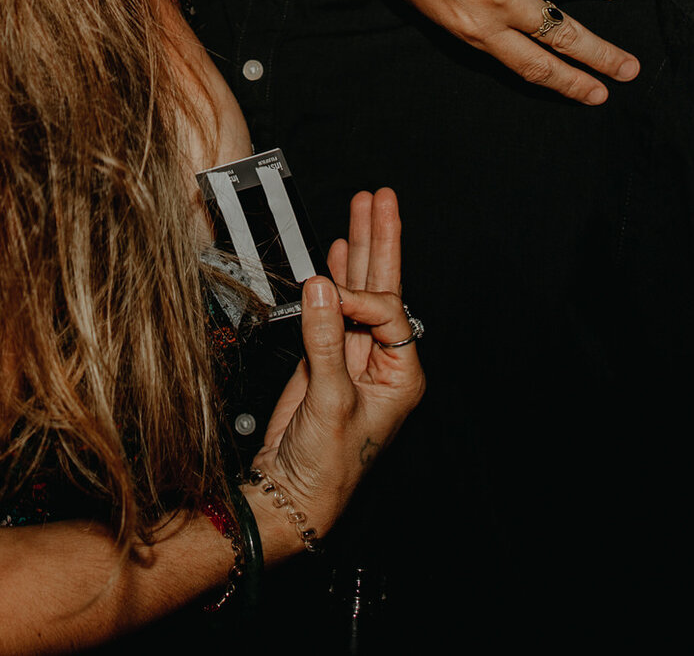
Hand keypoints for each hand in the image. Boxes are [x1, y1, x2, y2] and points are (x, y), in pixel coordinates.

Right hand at [252, 190, 423, 550]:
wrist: (292, 494)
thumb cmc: (327, 467)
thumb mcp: (331, 401)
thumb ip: (326, 342)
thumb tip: (320, 288)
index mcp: (402, 375)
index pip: (389, 313)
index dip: (362, 298)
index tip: (333, 297)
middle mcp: (383, 363)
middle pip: (384, 289)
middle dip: (380, 242)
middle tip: (380, 199)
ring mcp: (353, 358)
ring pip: (358, 293)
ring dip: (357, 252)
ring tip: (362, 209)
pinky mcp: (324, 361)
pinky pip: (331, 310)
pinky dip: (333, 280)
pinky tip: (336, 255)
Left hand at [342, 0, 638, 102]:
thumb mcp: (433, 6)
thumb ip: (481, 20)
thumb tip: (526, 22)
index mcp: (475, 28)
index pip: (535, 66)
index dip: (572, 83)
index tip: (599, 94)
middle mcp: (500, 0)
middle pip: (565, 36)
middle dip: (604, 56)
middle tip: (631, 69)